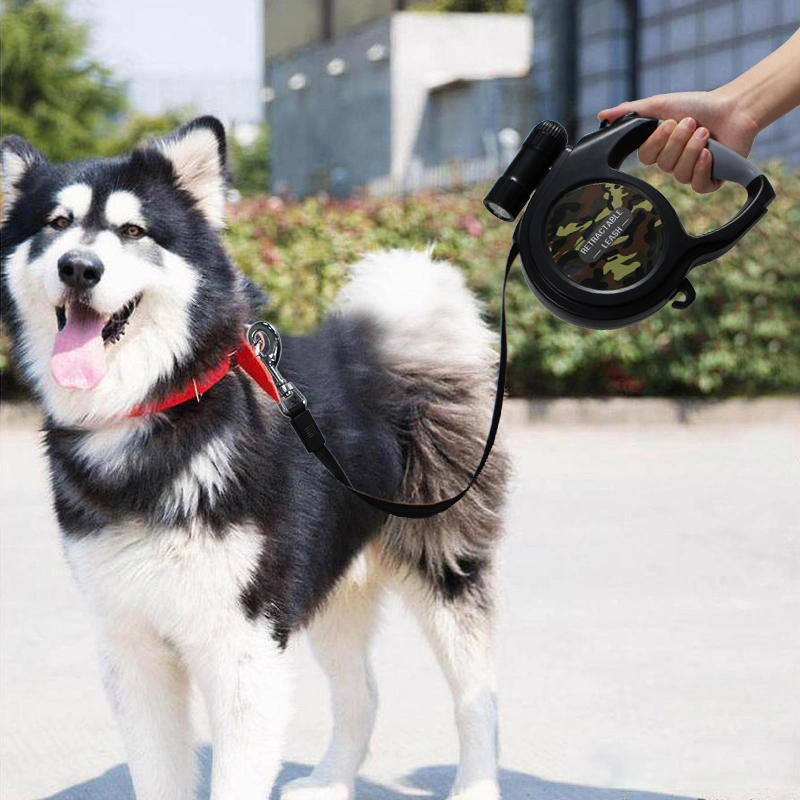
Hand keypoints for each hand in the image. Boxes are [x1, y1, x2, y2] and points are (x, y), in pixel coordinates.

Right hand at [598, 90, 759, 192]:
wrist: (734, 108)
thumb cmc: (697, 106)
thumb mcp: (660, 105)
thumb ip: (631, 111)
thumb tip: (602, 115)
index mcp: (658, 150)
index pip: (645, 157)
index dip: (657, 141)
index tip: (669, 122)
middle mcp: (671, 164)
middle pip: (663, 164)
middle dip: (679, 141)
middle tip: (691, 123)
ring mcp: (689, 174)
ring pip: (680, 173)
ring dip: (693, 149)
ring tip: (705, 132)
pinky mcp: (708, 181)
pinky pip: (697, 185)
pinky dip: (702, 167)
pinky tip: (710, 153)